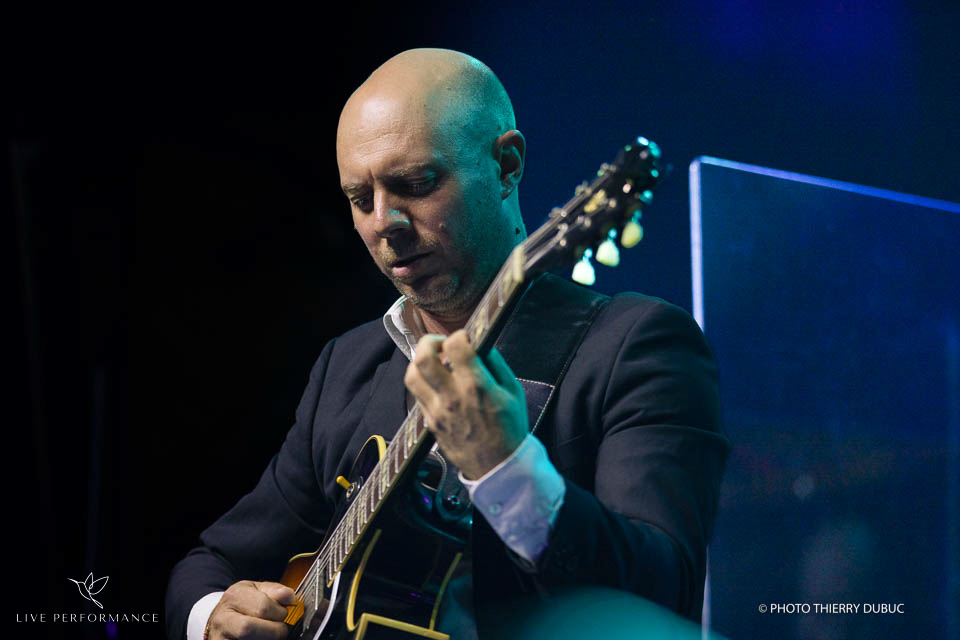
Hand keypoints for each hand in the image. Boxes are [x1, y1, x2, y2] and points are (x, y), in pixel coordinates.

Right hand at [205, 580, 294, 639]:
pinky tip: (261, 638)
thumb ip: (275, 591)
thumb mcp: (257, 590)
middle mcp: (223, 618)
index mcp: (234, 596)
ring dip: (266, 639)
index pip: (262, 607)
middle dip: (272, 631)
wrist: (222, 618)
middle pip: (247, 629)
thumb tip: (290, 597)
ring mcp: (220, 637)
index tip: (282, 613)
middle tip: (279, 629)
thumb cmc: (243, 604)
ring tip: (270, 634)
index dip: (279, 613)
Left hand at [404, 330, 527, 479]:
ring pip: (411, 376)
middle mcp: (452, 397)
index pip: (455, 346)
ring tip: (434, 363)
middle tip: (441, 344)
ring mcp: (437, 412)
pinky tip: (438, 384)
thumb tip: (481, 344)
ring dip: (420, 363)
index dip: (459, 335)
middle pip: (422, 358)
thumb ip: (496, 364)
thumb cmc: (510, 429)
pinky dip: (424, 383)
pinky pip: (417, 395)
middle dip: (429, 342)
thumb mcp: (513, 391)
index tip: (465, 338)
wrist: (498, 467)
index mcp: (476, 386)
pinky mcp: (430, 423)